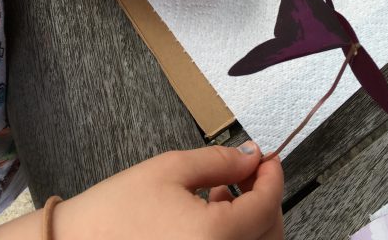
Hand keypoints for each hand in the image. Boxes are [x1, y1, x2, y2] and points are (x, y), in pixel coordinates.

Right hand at [52, 143, 283, 239]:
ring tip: (226, 192)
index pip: (267, 206)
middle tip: (250, 171)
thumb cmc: (114, 211)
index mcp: (213, 238)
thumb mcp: (170, 169)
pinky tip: (214, 216)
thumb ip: (219, 161)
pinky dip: (236, 238)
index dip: (273, 176)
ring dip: (253, 221)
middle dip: (266, 199)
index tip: (269, 158)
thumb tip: (252, 156)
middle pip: (269, 235)